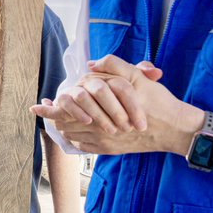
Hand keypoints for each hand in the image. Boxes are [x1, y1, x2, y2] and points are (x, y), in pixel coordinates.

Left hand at [39, 55, 199, 155]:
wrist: (175, 128)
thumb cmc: (158, 102)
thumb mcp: (138, 77)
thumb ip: (113, 66)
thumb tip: (90, 63)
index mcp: (102, 109)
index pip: (68, 108)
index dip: (50, 107)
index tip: (36, 105)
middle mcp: (100, 128)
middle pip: (66, 123)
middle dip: (54, 116)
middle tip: (45, 110)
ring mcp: (105, 141)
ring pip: (74, 135)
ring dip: (64, 127)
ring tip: (56, 120)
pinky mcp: (111, 149)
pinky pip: (85, 146)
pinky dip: (76, 139)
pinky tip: (74, 133)